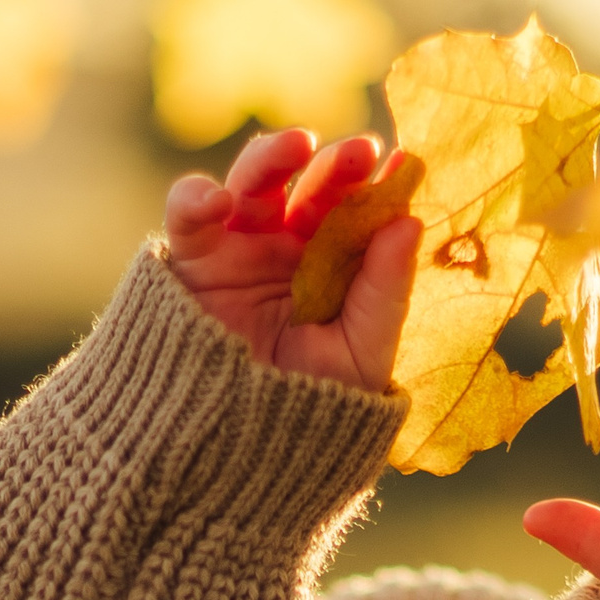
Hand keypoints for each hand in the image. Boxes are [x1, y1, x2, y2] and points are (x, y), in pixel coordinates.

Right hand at [164, 128, 421, 392]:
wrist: (234, 453)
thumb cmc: (309, 410)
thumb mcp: (361, 354)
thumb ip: (384, 292)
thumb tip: (411, 222)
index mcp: (334, 268)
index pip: (361, 215)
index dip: (382, 186)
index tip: (405, 163)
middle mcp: (287, 250)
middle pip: (312, 190)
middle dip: (337, 166)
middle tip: (361, 151)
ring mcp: (237, 251)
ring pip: (253, 184)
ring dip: (273, 157)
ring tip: (298, 145)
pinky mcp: (190, 262)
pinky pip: (189, 217)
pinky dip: (197, 197)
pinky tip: (218, 200)